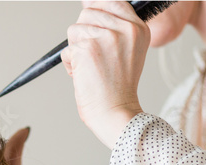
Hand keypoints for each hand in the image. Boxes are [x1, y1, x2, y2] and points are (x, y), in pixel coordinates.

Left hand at [60, 1, 149, 148]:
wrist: (115, 113)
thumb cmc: (118, 89)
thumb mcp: (129, 52)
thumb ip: (115, 29)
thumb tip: (87, 6)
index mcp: (138, 28)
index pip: (111, 1)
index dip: (96, 11)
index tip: (91, 28)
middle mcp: (124, 28)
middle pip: (88, 12)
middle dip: (82, 35)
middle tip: (92, 58)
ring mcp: (105, 37)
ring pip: (74, 30)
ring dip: (75, 51)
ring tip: (89, 69)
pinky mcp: (86, 48)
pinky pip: (66, 50)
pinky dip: (69, 65)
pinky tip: (83, 77)